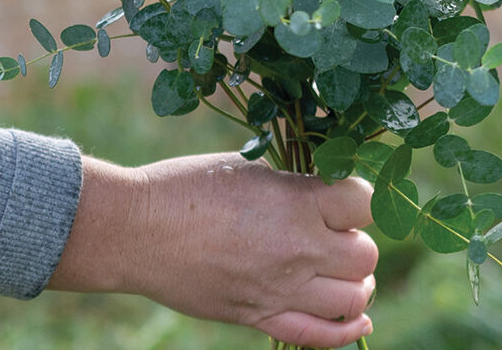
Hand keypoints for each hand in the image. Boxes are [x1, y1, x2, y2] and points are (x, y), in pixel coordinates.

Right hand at [50, 151, 378, 347]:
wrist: (136, 230)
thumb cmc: (187, 186)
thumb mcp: (248, 169)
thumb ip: (293, 187)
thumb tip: (325, 197)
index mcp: (297, 202)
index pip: (365, 201)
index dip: (359, 196)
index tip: (344, 196)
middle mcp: (298, 249)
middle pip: (365, 256)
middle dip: (355, 242)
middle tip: (333, 233)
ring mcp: (280, 289)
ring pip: (353, 298)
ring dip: (355, 284)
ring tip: (342, 273)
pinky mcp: (259, 317)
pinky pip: (320, 336)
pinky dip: (347, 331)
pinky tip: (358, 320)